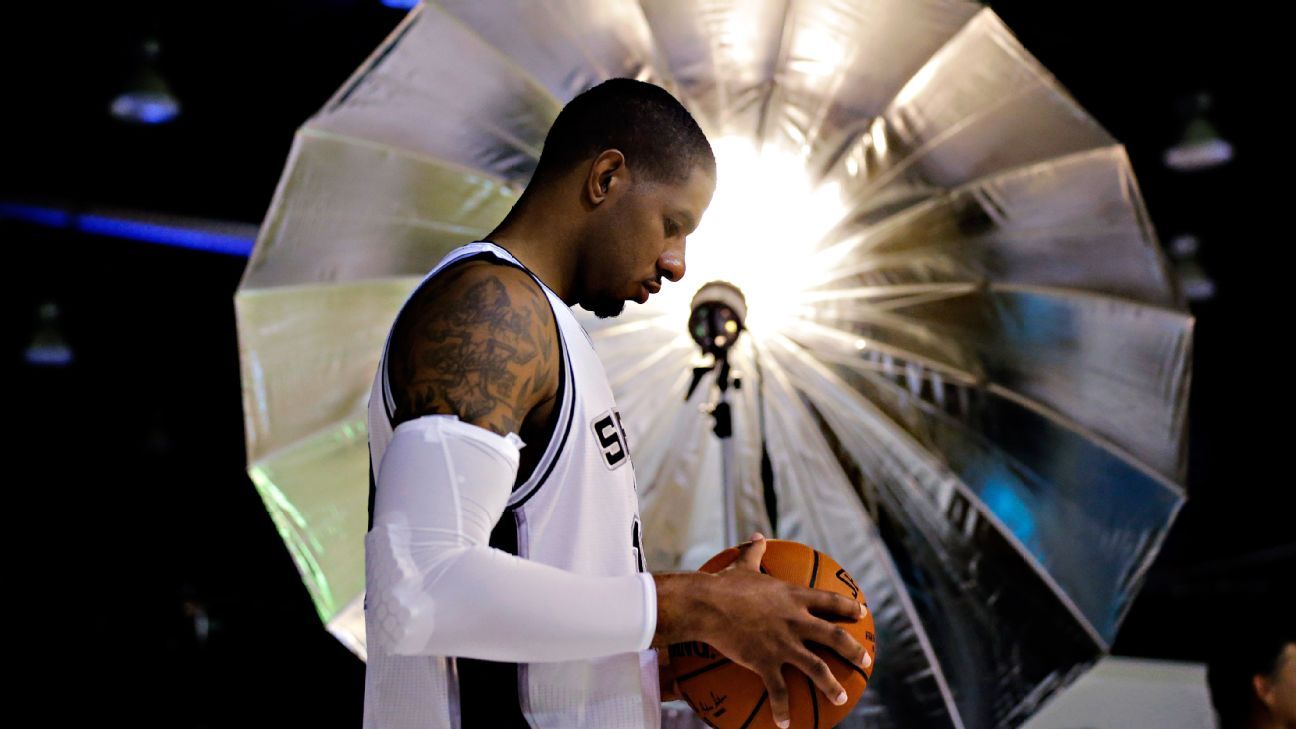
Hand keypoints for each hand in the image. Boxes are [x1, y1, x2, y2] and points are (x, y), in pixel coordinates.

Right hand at [700, 533, 869, 728]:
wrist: (707, 605)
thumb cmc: (722, 584)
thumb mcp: (742, 565)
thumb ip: (755, 552)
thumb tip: (757, 535)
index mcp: (793, 597)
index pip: (829, 601)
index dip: (848, 607)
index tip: (862, 612)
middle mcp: (795, 621)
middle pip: (834, 637)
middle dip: (853, 649)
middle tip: (865, 659)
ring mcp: (784, 643)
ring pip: (817, 668)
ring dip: (832, 686)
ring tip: (842, 698)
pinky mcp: (766, 662)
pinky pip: (778, 691)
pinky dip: (783, 709)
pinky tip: (786, 724)